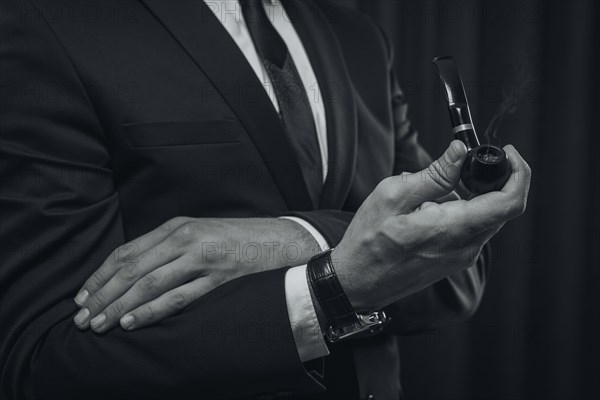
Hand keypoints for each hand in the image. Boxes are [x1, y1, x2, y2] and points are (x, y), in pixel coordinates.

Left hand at [73, 218, 320, 332]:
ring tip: (100, 325)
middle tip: (82, 318)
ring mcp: (203, 257)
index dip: (100, 276)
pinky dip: (152, 311)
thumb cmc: (239, 239)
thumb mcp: (200, 233)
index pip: (127, 252)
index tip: (82, 297)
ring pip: (150, 284)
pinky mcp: (220, 277)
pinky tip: (133, 323)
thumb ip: (170, 247)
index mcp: (177, 226)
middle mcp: (186, 238)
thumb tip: (134, 273)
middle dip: (103, 295)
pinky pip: (179, 297)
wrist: (283, 240)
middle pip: (132, 269)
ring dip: (120, 307)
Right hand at [333, 140, 530, 310]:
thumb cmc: (369, 241)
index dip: (519, 173)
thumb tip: (459, 152)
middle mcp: (466, 247)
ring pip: (486, 217)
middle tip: (462, 163)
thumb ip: (433, 174)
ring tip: (432, 190)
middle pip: (501, 207)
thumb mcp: (393, 196)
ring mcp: (462, 256)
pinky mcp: (454, 260)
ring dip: (471, 195)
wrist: (357, 281)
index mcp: (454, 228)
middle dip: (490, 179)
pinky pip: (471, 229)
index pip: (510, 202)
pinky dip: (461, 210)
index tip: (507, 153)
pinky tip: (429, 207)